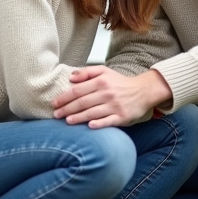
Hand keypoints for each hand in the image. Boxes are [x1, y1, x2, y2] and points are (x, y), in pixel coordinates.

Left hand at [52, 66, 171, 127]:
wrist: (143, 91)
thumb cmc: (121, 83)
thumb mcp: (105, 71)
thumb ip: (87, 72)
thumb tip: (71, 76)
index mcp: (101, 82)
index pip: (78, 90)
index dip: (64, 97)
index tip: (54, 103)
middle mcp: (107, 93)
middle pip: (82, 102)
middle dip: (67, 109)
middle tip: (56, 115)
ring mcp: (115, 106)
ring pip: (92, 113)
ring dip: (78, 118)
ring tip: (67, 121)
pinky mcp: (122, 117)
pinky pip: (108, 121)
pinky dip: (99, 123)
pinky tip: (90, 126)